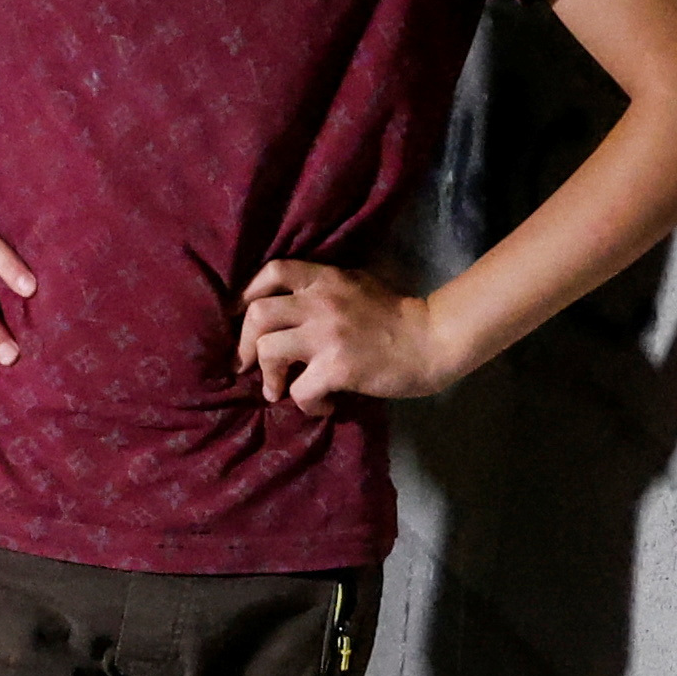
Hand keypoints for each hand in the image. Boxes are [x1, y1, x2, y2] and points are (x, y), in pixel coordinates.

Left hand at [236, 259, 459, 415]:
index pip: (273, 270)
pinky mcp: (338, 367)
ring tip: (279, 390)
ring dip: (269, 377)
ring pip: (267, 352)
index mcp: (326, 279)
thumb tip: (293, 307)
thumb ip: (326, 289)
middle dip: (244, 344)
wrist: (433, 339)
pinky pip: (299, 390)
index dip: (248, 294)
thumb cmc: (400, 316)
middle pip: (257, 314)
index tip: (242, 316)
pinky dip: (305, 404)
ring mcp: (327, 335)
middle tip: (246, 365)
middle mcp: (320, 302)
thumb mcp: (359, 285)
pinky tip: (323, 405)